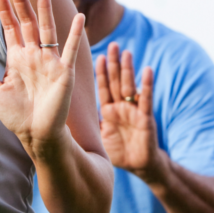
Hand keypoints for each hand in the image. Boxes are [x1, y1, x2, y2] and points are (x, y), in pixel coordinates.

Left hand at [0, 0, 84, 157]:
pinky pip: (70, 49)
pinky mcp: (64, 72)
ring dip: (44, 8)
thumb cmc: (15, 116)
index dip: (4, 10)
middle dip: (21, 2)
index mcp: (17, 58)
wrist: (36, 134)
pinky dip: (75, 33)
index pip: (10, 27)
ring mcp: (49, 61)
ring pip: (47, 28)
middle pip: (27, 22)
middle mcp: (33, 55)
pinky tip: (79, 17)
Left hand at [95, 44, 165, 184]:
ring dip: (128, 70)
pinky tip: (147, 70)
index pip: (104, 87)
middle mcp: (122, 107)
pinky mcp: (146, 118)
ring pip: (130, 86)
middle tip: (112, 45)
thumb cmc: (120, 152)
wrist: (140, 167)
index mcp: (110, 110)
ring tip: (126, 53)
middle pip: (117, 81)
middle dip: (114, 64)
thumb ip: (90, 123)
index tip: (98, 56)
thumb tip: (66, 115)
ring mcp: (134, 111)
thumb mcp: (100, 136)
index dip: (101, 72)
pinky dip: (146, 85)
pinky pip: (146, 99)